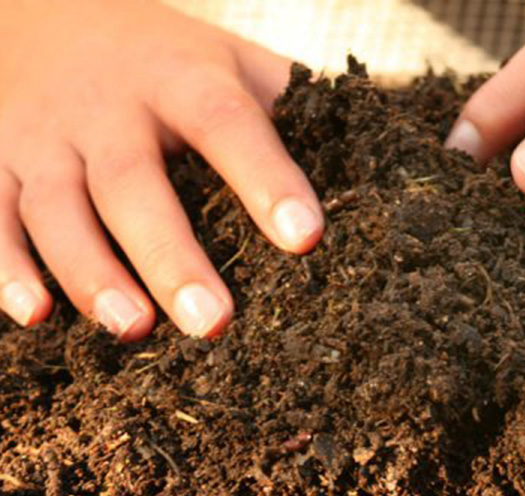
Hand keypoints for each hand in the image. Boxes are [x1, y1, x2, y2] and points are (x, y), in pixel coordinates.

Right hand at [0, 0, 323, 339]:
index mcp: (180, 79)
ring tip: (131, 329)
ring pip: (60, 209)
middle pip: (135, 185)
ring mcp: (43, 137)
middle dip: (172, 256)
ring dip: (91, 272)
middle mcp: (108, 108)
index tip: (305, 238)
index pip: (229, 125)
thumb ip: (288, 105)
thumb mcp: (228, 61)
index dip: (266, 180)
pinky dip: (4, 266)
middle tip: (213, 323)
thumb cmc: (164, 57)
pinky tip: (32, 317)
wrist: (45, 10)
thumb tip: (380, 154)